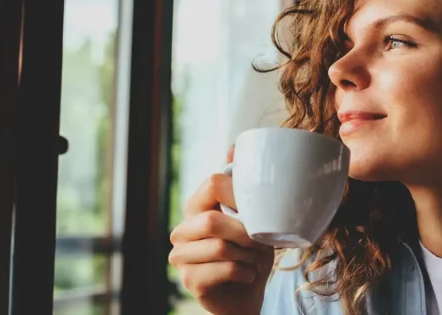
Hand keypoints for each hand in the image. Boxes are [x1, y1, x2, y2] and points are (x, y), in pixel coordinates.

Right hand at [170, 147, 274, 314]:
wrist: (247, 293)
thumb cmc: (249, 251)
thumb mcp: (252, 216)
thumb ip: (241, 186)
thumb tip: (233, 148)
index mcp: (197, 206)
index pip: (213, 183)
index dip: (239, 195)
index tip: (256, 212)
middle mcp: (182, 229)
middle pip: (213, 220)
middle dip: (246, 233)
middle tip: (260, 243)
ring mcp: (181, 256)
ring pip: (220, 247)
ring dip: (248, 255)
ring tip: (254, 260)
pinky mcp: (188, 280)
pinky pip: (224, 269)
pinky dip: (246, 272)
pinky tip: (248, 275)